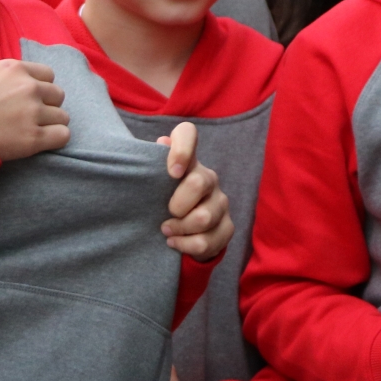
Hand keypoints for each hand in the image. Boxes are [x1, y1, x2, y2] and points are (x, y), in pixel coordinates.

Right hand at [0, 59, 69, 160]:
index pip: (48, 75)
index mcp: (13, 69)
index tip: (27, 100)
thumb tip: (16, 86)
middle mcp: (27, 87)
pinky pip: (62, 135)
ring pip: (62, 116)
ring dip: (50, 124)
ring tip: (29, 132)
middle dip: (46, 106)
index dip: (39, 89)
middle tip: (26, 119)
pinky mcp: (32, 138)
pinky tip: (40, 143)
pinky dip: (55, 140)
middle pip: (57, 95)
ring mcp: (31, 112)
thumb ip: (4, 79)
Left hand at [157, 122, 231, 259]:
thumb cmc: (162, 205)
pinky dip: (186, 246)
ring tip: (166, 231)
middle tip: (165, 214)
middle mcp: (208, 178)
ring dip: (179, 229)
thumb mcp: (153, 187)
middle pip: (199, 182)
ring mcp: (220, 202)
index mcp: (187, 162)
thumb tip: (161, 142)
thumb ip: (154, 166)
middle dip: (177, 205)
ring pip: (204, 217)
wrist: (183, 235)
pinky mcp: (227, 227)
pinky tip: (176, 243)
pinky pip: (207, 240)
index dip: (181, 148)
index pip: (187, 134)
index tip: (172, 172)